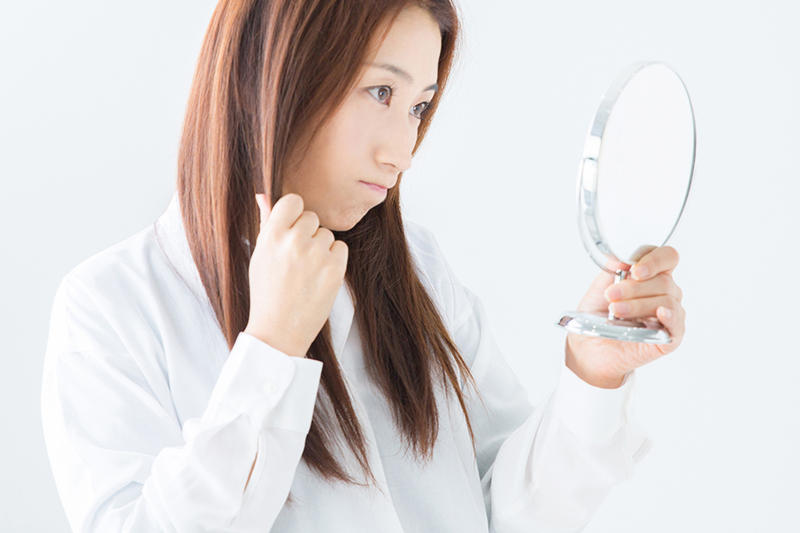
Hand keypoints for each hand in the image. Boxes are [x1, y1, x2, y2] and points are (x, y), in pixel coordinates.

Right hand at [244, 192, 348, 357]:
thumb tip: (264, 194)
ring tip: (306, 272)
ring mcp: (316, 255)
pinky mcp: (335, 269)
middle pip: (312, 218)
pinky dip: (333, 260)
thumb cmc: (267, 291)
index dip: (294, 214)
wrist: (279, 330)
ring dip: (321, 249)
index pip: (293, 201)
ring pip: (327, 234)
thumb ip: (267, 223)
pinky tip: (319, 277)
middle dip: (307, 234)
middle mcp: (294, 241)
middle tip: (297, 259)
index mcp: (272, 235)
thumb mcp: (260, 255)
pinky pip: (341, 248)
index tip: (292, 229)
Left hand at [565, 246, 685, 387]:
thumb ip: (612, 270)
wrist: (589, 347)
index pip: (667, 258)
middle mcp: (665, 293)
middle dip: (634, 287)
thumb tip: (620, 257)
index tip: (634, 270)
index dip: (654, 260)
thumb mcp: (599, 288)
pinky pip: (678, 324)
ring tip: (616, 311)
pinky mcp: (670, 337)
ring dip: (638, 304)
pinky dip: (670, 317)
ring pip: (666, 301)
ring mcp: (670, 315)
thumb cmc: (598, 316)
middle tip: (611, 295)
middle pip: (664, 281)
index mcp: (652, 276)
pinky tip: (660, 313)